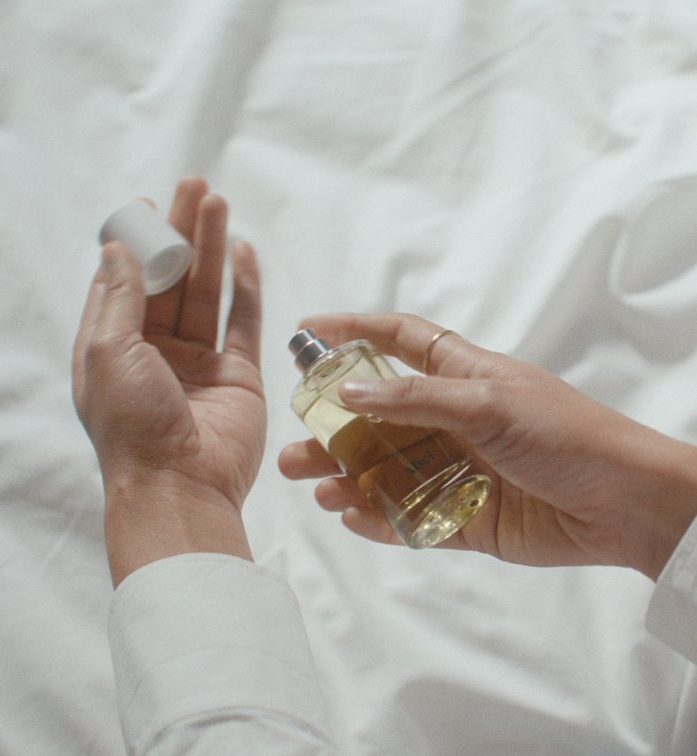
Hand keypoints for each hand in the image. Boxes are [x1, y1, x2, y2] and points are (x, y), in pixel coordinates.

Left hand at [73, 177, 264, 583]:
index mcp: (114, 349)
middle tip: (193, 188)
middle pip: (170, 281)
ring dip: (212, 249)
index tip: (146, 207)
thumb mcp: (109, 352)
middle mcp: (155, 353)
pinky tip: (243, 252)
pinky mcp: (238, 373)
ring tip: (218, 205)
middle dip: (180, 233)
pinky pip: (243, 322)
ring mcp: (199, 362)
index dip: (137, 244)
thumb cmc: (134, 425)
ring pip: (206, 294)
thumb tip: (116, 249)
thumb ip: (119, 297)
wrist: (181, 486)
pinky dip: (244, 287)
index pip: (124, 284)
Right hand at [279, 313, 696, 579]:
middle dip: (332, 427)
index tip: (307, 332)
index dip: (352, 331)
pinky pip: (407, 515)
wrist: (621, 504)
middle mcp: (448, 418)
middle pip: (376, 417)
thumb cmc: (562, 434)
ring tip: (316, 486)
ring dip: (346, 476)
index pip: (397, 341)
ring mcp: (452, 467)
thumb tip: (348, 393)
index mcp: (460, 375)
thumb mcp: (486, 402)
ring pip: (384, 469)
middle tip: (295, 443)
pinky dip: (378, 518)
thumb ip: (415, 398)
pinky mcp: (460, 513)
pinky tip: (353, 516)